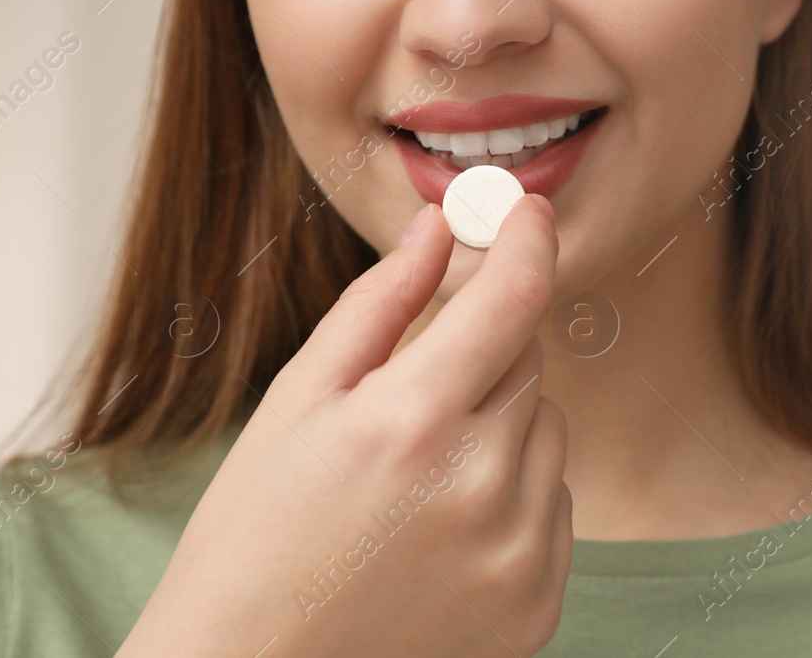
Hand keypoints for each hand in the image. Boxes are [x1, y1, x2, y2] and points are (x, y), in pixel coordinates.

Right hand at [117, 194, 570, 657]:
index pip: (514, 297)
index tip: (529, 210)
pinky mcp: (539, 601)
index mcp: (412, 423)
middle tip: (414, 397)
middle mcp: (481, 485)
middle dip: (482, 355)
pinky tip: (442, 532)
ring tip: (417, 482)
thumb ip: (379, 306)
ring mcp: (518, 550)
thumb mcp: (296, 405)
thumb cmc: (256, 537)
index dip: (527, 238)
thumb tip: (437, 226)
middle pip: (528, 361)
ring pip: (546, 429)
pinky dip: (515, 497)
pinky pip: (556, 502)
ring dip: (501, 428)